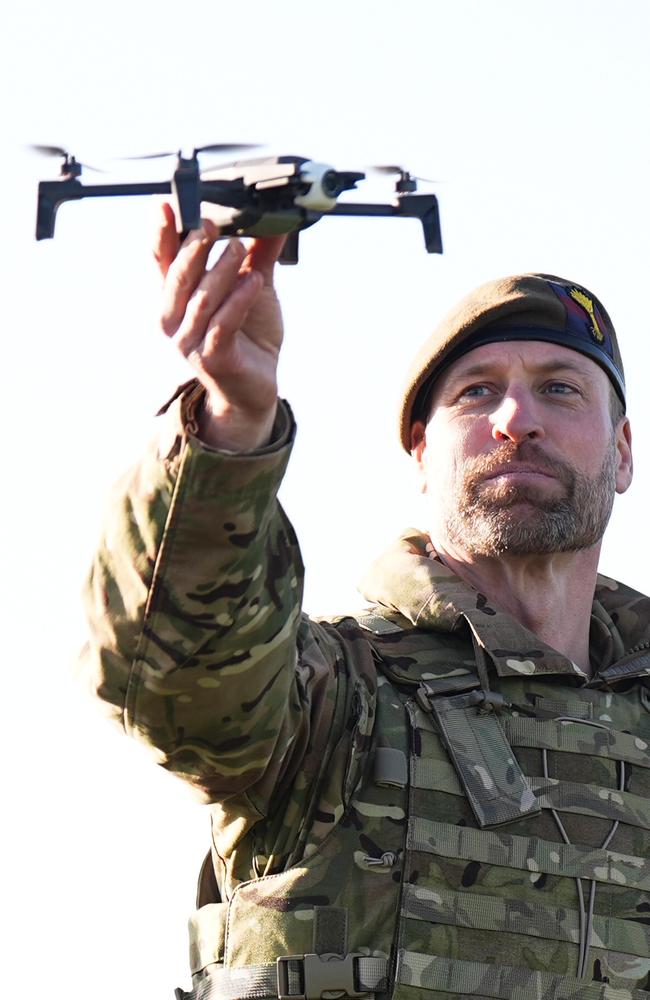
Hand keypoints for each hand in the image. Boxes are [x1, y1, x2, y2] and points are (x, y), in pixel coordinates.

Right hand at [154, 202, 285, 449]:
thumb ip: (258, 254)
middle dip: (193, 248)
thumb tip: (273, 218)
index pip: (162, 260)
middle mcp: (175, 319)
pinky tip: (256, 282)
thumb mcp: (252, 287)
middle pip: (178, 277)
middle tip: (213, 225)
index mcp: (177, 297)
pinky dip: (238, 301)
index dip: (160, 233)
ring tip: (240, 250)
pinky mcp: (212, 359)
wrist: (255, 386)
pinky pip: (222, 325)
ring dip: (222, 271)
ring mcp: (190, 342)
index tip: (165, 205)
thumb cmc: (248, 335)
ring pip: (201, 300)